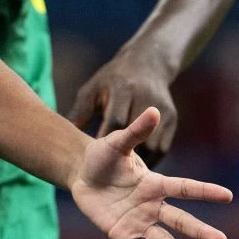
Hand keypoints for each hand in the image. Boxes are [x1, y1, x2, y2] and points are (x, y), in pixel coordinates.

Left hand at [68, 49, 176, 164]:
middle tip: (107, 174)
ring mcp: (162, 109)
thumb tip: (65, 136)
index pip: (116, 121)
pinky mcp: (172, 118)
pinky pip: (162, 147)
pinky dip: (149, 158)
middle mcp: (145, 99)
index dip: (106, 140)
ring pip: (152, 145)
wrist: (147, 63)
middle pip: (137, 136)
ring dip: (139, 162)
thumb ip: (80, 112)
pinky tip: (135, 167)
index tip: (95, 157)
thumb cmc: (111, 80)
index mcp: (123, 89)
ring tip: (122, 175)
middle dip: (123, 156)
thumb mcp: (93, 90)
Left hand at [70, 107, 230, 238]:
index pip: (185, 188)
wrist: (81, 173)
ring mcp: (138, 222)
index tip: (229, 195)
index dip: (205, 191)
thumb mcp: (117, 142)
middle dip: (200, 231)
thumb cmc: (103, 156)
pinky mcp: (120, 234)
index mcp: (155, 183)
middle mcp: (152, 206)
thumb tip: (154, 110)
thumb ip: (135, 131)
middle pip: (180, 220)